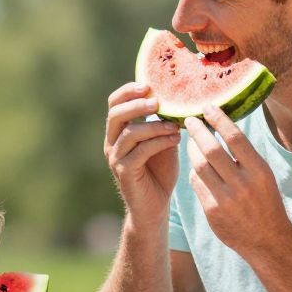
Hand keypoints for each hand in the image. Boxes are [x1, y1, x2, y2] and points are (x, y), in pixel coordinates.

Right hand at [104, 82, 181, 228]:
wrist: (155, 208)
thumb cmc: (160, 173)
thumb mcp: (163, 141)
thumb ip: (164, 123)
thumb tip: (179, 98)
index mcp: (118, 132)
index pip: (114, 103)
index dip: (128, 91)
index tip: (148, 84)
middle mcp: (112, 143)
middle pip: (116, 114)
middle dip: (137, 103)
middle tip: (158, 101)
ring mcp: (116, 158)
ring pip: (129, 132)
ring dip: (154, 125)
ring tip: (175, 125)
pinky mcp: (124, 172)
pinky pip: (140, 151)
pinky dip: (159, 142)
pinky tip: (176, 139)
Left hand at [184, 106, 289, 256]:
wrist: (267, 240)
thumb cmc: (265, 201)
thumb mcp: (264, 176)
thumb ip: (245, 156)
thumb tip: (222, 128)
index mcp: (259, 171)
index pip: (235, 138)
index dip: (219, 120)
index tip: (208, 107)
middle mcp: (242, 184)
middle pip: (212, 150)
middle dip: (198, 131)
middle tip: (189, 119)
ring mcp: (225, 199)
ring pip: (199, 166)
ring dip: (192, 149)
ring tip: (190, 140)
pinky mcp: (212, 211)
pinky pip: (197, 184)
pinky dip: (194, 172)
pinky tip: (195, 166)